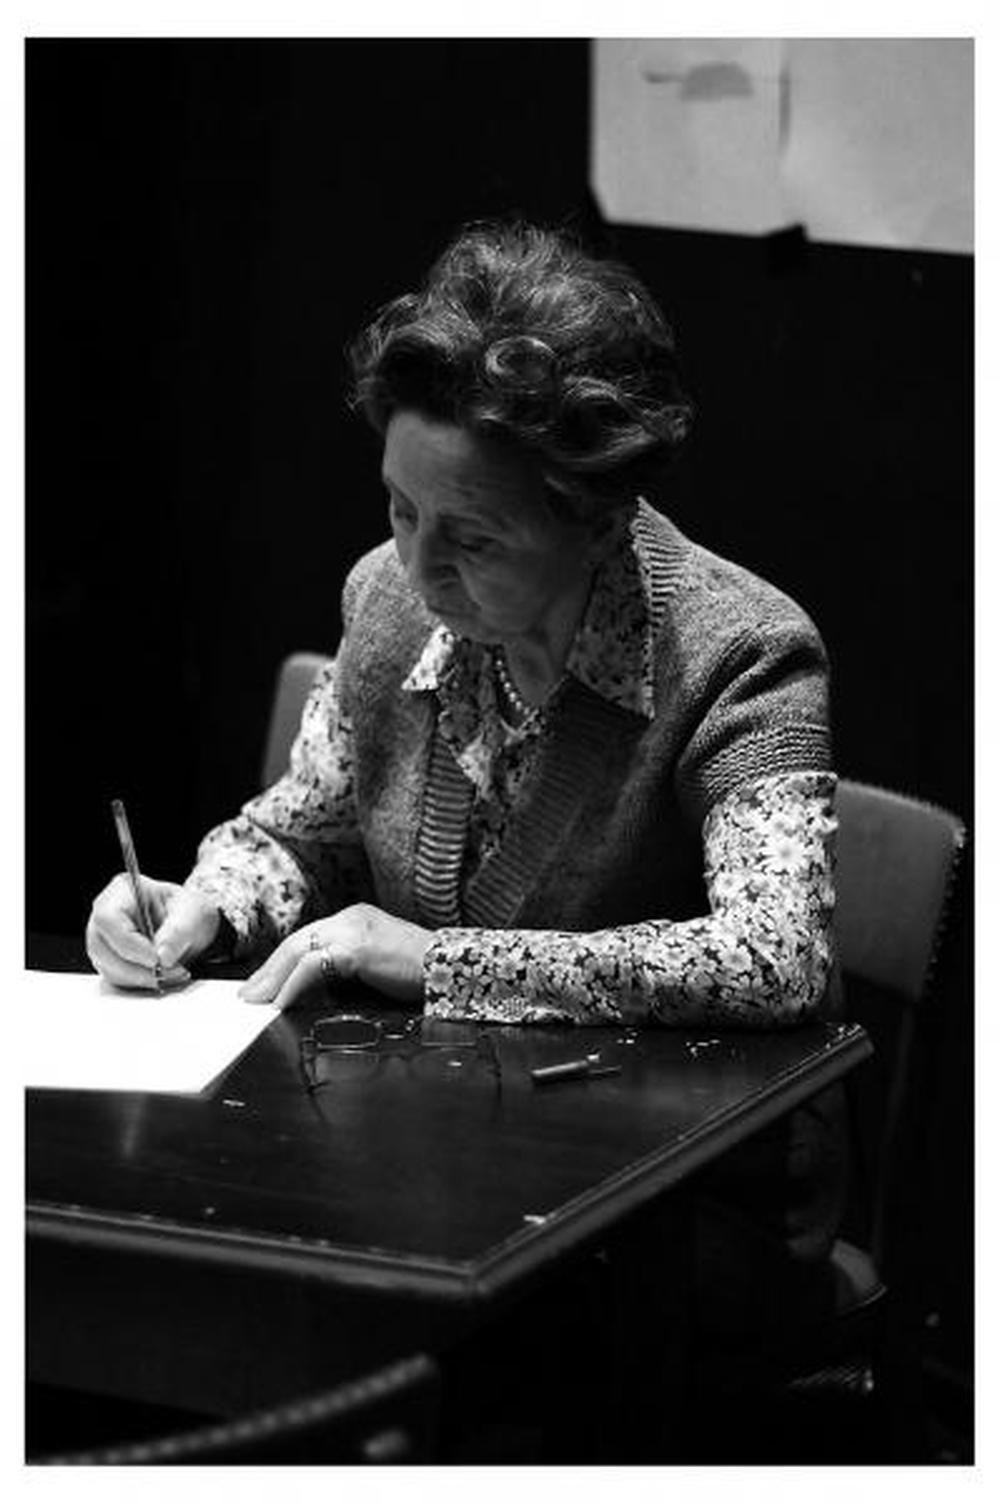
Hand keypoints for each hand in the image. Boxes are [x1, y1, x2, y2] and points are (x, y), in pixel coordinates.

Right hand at [86, 874, 221, 990]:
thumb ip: (178, 932)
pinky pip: (116, 978)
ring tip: (172, 973)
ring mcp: (105, 939)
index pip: (108, 918)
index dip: (128, 943)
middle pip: (101, 947)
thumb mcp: (192, 914)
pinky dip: (140, 982)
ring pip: (108, 967)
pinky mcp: (111, 961)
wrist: (192, 926)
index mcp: (122, 891)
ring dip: (140, 977)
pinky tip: (163, 977)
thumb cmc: (188, 911)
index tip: (155, 959)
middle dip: (135, 967)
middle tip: (168, 971)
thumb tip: (163, 956)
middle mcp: (106, 915)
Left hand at [238, 903, 431, 1009]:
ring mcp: (353, 929)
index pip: (308, 938)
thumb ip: (349, 971)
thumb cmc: (423, 973)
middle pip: (296, 942)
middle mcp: (350, 917)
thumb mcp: (378, 967)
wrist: (454, 967)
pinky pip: (312, 967)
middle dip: (269, 971)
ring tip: (257, 1003)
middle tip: (248, 996)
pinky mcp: (357, 947)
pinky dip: (293, 986)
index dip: (281, 963)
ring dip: (273, 979)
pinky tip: (282, 1005)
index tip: (264, 984)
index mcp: (355, 919)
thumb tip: (316, 996)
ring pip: (298, 950)